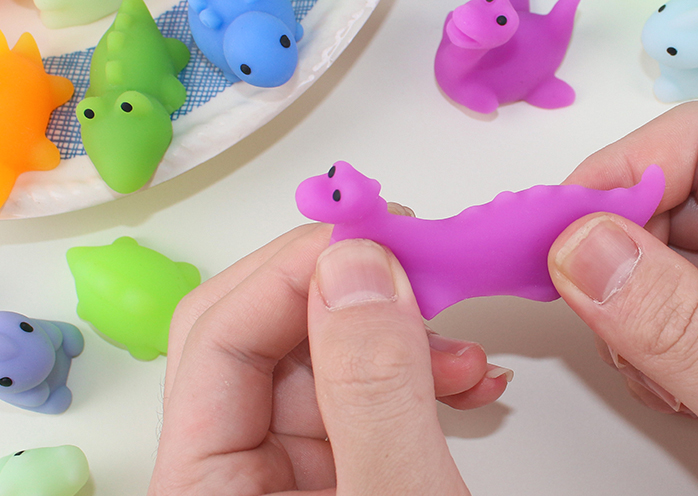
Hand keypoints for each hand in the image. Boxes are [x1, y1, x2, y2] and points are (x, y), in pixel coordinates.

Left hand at [148, 220, 508, 494]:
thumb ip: (372, 389)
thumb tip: (355, 263)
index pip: (219, 335)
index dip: (295, 269)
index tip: (377, 236)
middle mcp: (234, 480)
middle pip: (267, 334)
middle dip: (349, 288)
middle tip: (419, 263)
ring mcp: (289, 478)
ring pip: (324, 357)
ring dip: (395, 328)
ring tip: (463, 342)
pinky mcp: (342, 477)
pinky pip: (366, 395)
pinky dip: (417, 371)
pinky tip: (468, 377)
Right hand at [548, 101, 697, 495]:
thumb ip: (683, 330)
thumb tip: (583, 249)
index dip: (628, 168)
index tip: (566, 226)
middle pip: (672, 195)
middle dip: (616, 250)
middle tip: (587, 306)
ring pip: (657, 249)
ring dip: (624, 305)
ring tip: (650, 373)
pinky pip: (665, 300)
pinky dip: (640, 338)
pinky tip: (667, 388)